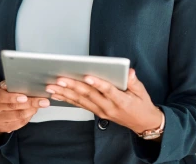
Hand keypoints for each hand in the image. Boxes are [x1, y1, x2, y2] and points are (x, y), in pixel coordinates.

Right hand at [0, 81, 49, 134]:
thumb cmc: (0, 94)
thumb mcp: (1, 86)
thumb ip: (9, 84)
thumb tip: (19, 82)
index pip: (0, 96)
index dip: (13, 97)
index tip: (25, 97)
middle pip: (12, 107)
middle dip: (30, 103)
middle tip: (43, 101)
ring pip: (17, 116)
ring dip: (31, 110)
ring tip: (41, 105)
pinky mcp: (2, 128)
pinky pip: (19, 124)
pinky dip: (28, 117)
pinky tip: (33, 111)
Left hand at [46, 68, 164, 134]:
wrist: (143, 123)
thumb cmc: (141, 105)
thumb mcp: (142, 92)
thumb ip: (134, 81)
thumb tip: (129, 72)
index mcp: (120, 101)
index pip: (108, 91)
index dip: (97, 84)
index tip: (87, 76)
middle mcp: (108, 107)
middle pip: (89, 95)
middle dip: (73, 86)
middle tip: (60, 79)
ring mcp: (101, 111)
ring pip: (81, 101)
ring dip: (65, 93)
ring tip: (52, 86)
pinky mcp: (97, 112)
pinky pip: (80, 105)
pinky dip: (68, 99)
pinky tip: (57, 94)